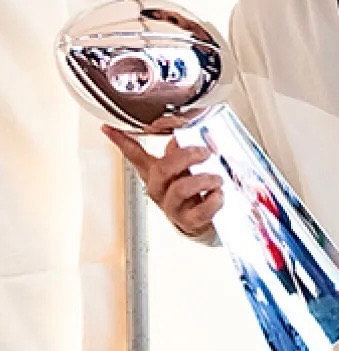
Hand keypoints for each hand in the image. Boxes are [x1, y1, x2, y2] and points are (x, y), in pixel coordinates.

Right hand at [102, 124, 223, 237]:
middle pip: (162, 169)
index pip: (135, 154)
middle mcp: (160, 189)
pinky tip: (219, 195)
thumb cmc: (196, 190)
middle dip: (186, 156)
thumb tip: (196, 130)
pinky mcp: (188, 222)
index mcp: (157, 173)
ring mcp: (172, 207)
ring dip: (204, 179)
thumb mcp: (188, 165)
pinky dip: (214, 200)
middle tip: (205, 152)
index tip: (108, 128)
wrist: (206, 223)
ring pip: (180, 188)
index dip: (122, 142)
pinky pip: (200, 211)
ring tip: (217, 179)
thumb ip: (187, 148)